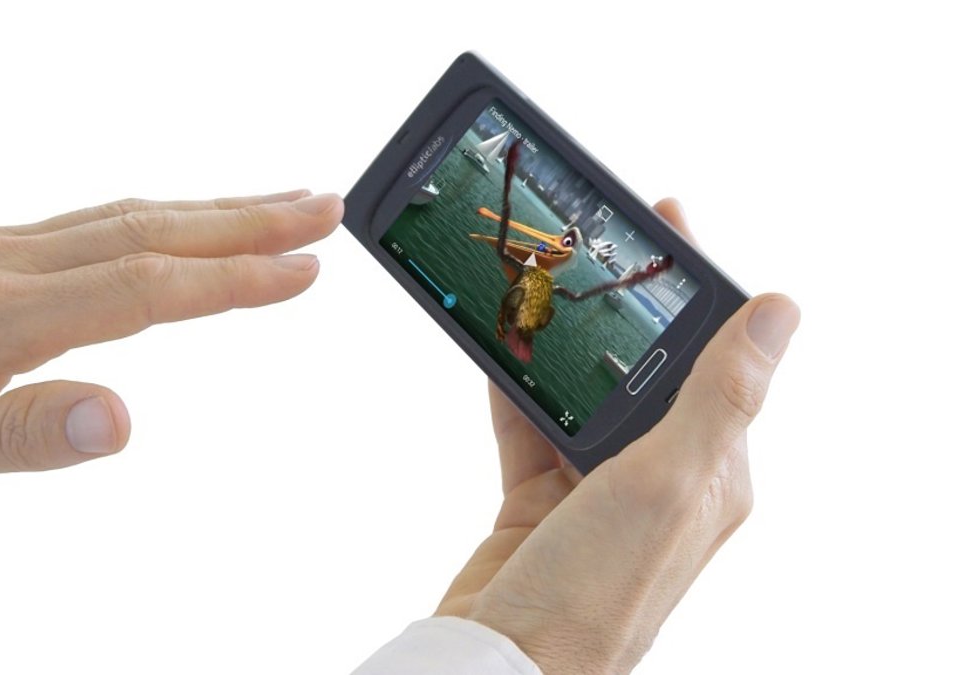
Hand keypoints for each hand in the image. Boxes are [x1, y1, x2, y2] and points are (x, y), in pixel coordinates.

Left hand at [0, 190, 341, 493]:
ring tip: (279, 206)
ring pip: (130, 214)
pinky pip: (96, 216)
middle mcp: (12, 263)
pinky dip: (161, 213)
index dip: (234, 280)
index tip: (303, 271)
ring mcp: (2, 246)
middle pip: (154, 229)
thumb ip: (28, 433)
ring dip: (214, 209)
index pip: (148, 289)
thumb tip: (121, 421)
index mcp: (5, 313)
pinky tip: (182, 221)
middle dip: (249, 221)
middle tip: (324, 209)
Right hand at [435, 199, 799, 673]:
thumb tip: (780, 310)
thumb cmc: (595, 590)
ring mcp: (595, 494)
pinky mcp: (539, 504)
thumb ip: (719, 394)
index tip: (667, 221)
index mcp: (712, 473)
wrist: (504, 665)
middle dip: (616, 302)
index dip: (692, 285)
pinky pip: (527, 430)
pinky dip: (514, 389)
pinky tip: (500, 351)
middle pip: (640, 367)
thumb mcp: (669, 480)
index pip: (712, 357)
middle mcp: (659, 481)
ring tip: (534, 283)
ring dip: (558, 344)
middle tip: (589, 240)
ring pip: (578, 394)